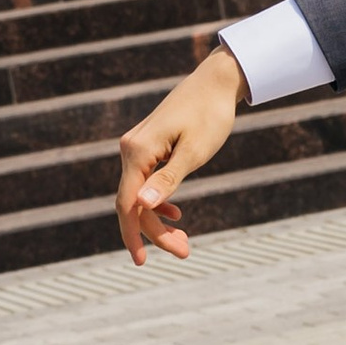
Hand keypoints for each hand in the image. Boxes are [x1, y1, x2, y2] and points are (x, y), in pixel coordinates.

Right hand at [116, 44, 247, 265]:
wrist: (217, 82)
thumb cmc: (211, 115)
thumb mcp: (195, 152)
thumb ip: (169, 179)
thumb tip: (143, 206)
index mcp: (138, 152)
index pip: (128, 204)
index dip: (134, 236)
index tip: (142, 262)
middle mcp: (130, 149)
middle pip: (133, 202)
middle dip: (155, 232)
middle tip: (185, 252)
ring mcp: (136, 147)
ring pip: (139, 194)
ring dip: (158, 220)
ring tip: (183, 240)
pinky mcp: (147, 146)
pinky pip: (144, 182)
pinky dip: (157, 202)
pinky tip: (175, 215)